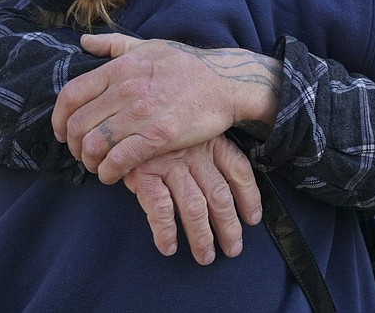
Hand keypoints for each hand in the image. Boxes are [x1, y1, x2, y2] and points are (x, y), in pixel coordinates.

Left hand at [52, 33, 280, 183]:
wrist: (224, 82)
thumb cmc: (186, 65)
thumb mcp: (148, 46)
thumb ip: (114, 44)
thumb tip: (84, 42)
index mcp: (120, 68)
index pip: (71, 95)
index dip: (59, 118)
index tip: (62, 132)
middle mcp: (126, 90)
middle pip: (79, 124)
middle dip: (74, 145)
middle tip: (82, 154)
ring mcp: (142, 114)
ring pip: (95, 145)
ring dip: (90, 161)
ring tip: (97, 166)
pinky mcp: (159, 136)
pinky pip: (120, 160)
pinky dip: (109, 172)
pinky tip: (112, 175)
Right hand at [123, 135, 261, 264]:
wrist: (122, 118)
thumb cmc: (162, 128)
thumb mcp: (193, 131)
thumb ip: (209, 154)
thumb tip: (228, 190)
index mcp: (212, 141)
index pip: (238, 169)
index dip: (249, 196)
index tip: (252, 218)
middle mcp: (195, 152)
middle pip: (219, 195)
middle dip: (228, 225)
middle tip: (232, 248)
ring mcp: (170, 164)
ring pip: (194, 207)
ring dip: (201, 236)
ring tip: (204, 255)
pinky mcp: (144, 174)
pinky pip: (160, 208)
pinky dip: (166, 231)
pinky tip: (169, 246)